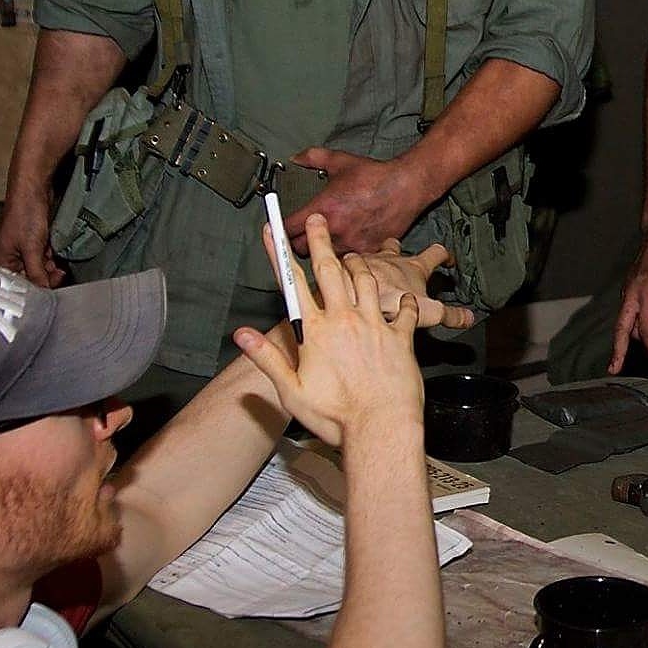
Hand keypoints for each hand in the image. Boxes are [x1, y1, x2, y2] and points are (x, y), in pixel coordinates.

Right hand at [0, 183, 64, 287]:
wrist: (34, 191)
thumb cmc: (24, 215)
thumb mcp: (31, 249)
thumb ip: (36, 273)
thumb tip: (42, 291)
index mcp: (1, 261)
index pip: (17, 284)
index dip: (34, 288)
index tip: (50, 289)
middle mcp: (10, 257)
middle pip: (29, 277)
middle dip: (45, 276)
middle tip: (58, 274)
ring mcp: (23, 249)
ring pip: (39, 268)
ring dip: (50, 268)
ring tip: (57, 264)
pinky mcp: (34, 242)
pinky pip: (44, 257)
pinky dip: (51, 257)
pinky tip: (55, 254)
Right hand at [235, 216, 421, 447]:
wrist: (379, 428)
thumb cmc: (335, 416)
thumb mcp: (291, 391)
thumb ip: (267, 358)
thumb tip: (241, 335)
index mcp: (317, 331)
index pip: (293, 284)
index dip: (282, 253)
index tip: (274, 230)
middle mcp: (346, 320)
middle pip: (332, 270)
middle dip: (323, 241)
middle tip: (320, 219)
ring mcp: (376, 324)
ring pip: (368, 280)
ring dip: (360, 266)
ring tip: (354, 258)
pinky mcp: (402, 336)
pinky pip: (406, 308)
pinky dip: (404, 300)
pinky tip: (403, 299)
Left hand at [286, 147, 431, 256]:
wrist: (407, 186)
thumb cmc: (376, 176)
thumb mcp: (341, 161)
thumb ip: (314, 157)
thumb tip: (296, 157)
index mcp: (323, 208)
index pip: (287, 229)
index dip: (280, 229)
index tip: (280, 228)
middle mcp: (335, 229)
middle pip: (301, 249)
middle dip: (297, 243)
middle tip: (302, 235)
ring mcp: (351, 243)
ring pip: (324, 257)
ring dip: (322, 251)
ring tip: (326, 241)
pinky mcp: (367, 251)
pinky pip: (347, 260)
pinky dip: (344, 254)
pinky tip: (347, 244)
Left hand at [353, 238, 476, 331]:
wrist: (350, 294)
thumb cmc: (388, 299)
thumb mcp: (427, 311)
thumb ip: (449, 315)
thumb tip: (468, 318)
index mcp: (413, 267)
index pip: (435, 253)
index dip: (444, 255)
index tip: (448, 259)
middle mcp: (389, 260)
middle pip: (397, 247)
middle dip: (399, 250)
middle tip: (401, 255)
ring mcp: (366, 262)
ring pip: (370, 254)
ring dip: (371, 260)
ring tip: (367, 270)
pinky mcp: (345, 270)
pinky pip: (346, 266)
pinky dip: (346, 272)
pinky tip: (343, 283)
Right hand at [609, 223, 647, 370]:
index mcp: (646, 293)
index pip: (645, 328)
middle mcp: (632, 293)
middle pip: (621, 328)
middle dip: (618, 350)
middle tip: (614, 369)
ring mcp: (628, 290)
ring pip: (623, 321)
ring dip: (630, 338)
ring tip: (646, 351)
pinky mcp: (629, 288)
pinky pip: (627, 312)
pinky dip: (631, 326)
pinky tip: (643, 332)